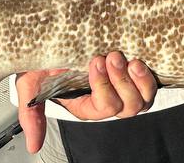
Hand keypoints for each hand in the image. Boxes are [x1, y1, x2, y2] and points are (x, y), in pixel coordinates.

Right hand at [15, 52, 157, 152]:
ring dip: (139, 80)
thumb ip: (32, 116)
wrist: (60, 37)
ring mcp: (126, 87)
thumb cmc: (47, 60)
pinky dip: (149, 76)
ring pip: (143, 99)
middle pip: (127, 107)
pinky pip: (152, 85)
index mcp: (87, 105)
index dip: (103, 87)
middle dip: (121, 81)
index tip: (94, 61)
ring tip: (130, 60)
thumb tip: (33, 147)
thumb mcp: (32, 85)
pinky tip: (140, 60)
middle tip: (112, 57)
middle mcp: (110, 99)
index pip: (104, 106)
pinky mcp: (136, 73)